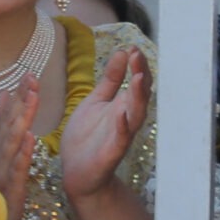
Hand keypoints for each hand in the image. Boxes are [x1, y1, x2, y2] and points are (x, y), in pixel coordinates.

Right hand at [0, 75, 36, 219]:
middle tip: (31, 78)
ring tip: (33, 98)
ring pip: (12, 143)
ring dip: (22, 119)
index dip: (14, 100)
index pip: (4, 122)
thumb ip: (0, 137)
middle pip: (8, 126)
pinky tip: (32, 139)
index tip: (25, 78)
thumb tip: (7, 107)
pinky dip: (23, 154)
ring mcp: (1, 174)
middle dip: (20, 102)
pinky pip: (17, 170)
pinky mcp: (10, 191)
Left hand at [58, 45, 147, 203]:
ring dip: (138, 97)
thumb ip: (110, 80)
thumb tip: (122, 52)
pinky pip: (121, 139)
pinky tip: (122, 116)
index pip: (137, 81)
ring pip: (136, 113)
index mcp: (124, 105)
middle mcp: (128, 117)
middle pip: (140, 93)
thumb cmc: (87, 137)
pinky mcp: (113, 152)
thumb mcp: (95, 101)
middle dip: (141, 74)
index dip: (136, 64)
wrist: (77, 172)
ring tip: (138, 78)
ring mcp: (122, 134)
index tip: (132, 48)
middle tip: (137, 55)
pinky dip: (123, 127)